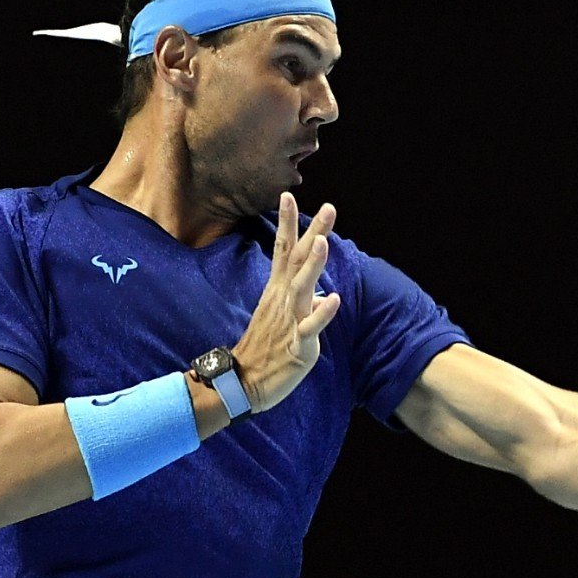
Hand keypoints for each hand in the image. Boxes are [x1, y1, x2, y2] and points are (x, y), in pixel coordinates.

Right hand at [232, 192, 342, 411]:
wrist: (243, 383)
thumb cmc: (265, 348)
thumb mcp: (281, 317)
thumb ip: (300, 298)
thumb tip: (320, 294)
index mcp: (278, 291)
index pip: (283, 250)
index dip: (287, 223)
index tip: (288, 195)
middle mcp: (283, 300)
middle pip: (297, 260)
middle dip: (312, 233)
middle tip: (329, 207)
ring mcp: (289, 321)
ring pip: (302, 288)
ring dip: (312, 265)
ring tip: (322, 242)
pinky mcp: (297, 345)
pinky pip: (310, 328)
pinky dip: (321, 313)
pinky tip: (333, 299)